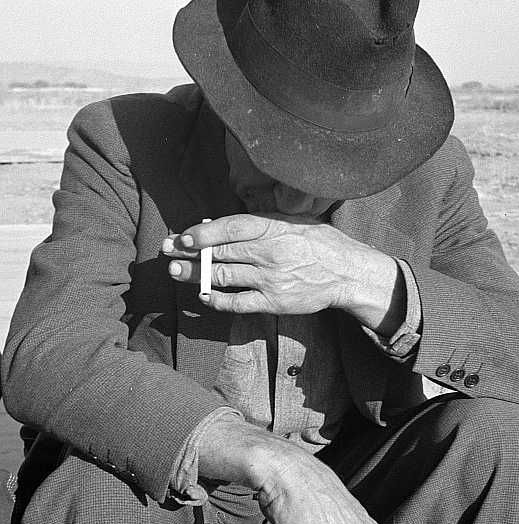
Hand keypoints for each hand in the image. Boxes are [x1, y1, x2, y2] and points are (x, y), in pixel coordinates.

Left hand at [161, 214, 402, 333]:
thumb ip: (260, 222)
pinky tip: (202, 294)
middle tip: (167, 251)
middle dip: (189, 252)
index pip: (230, 228)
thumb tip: (218, 225)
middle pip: (220, 252)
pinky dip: (216, 299)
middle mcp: (270, 253)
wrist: (347, 273)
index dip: (202, 232)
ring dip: (194, 274)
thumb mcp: (293, 221)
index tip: (182, 236)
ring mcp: (270, 279)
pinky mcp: (273, 302)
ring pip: (223, 276)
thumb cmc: (319, 242)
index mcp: (274, 228)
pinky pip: (237, 302)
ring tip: (175, 271)